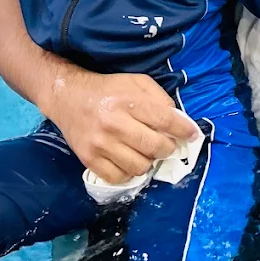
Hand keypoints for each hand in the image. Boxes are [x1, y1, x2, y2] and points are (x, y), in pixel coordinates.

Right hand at [41, 69, 199, 183]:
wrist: (67, 97)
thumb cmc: (108, 89)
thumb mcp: (137, 82)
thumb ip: (160, 98)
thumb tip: (179, 121)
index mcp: (128, 102)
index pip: (166, 121)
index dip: (185, 130)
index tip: (192, 135)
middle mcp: (114, 125)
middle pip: (156, 148)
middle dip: (168, 147)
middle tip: (166, 143)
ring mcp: (100, 145)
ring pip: (140, 167)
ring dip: (149, 161)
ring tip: (145, 151)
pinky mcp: (89, 160)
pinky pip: (119, 177)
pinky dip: (129, 172)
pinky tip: (129, 160)